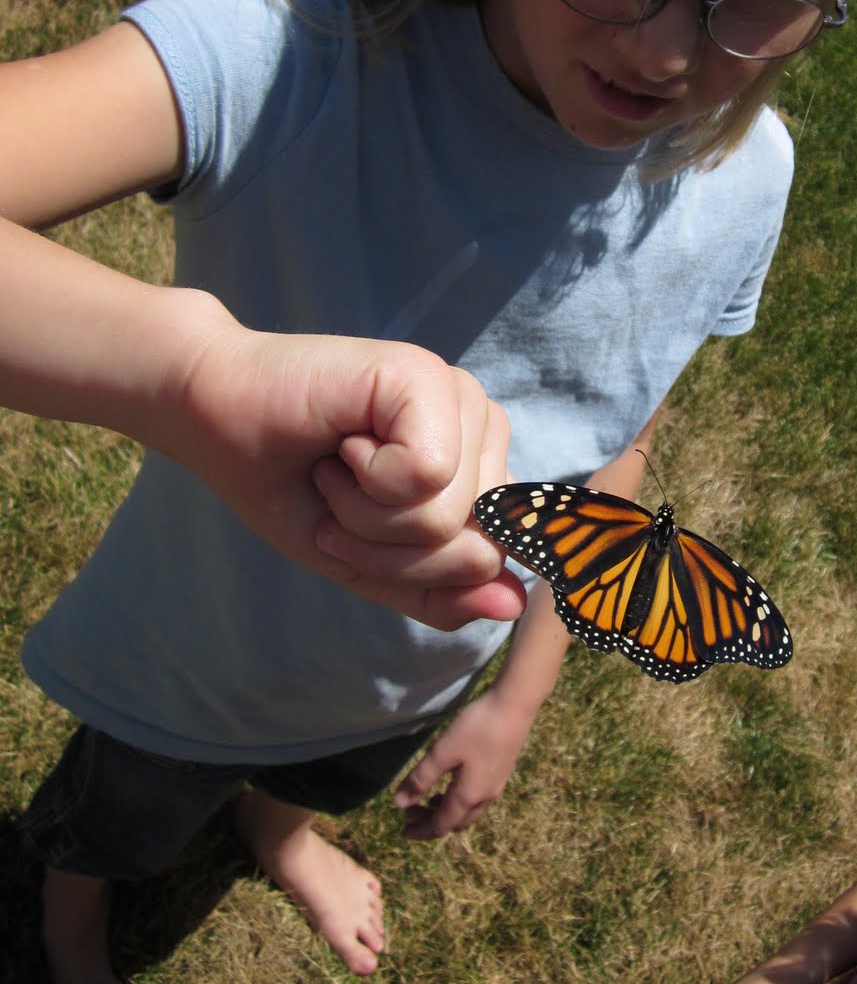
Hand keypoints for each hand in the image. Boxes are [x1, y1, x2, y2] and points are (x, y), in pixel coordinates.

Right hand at [166, 315, 526, 629]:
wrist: (213, 419)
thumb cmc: (291, 487)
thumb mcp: (368, 565)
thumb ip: (441, 591)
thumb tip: (516, 607)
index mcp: (481, 468)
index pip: (491, 565)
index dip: (410, 571)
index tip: (351, 528)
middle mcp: (483, 426)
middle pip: (474, 549)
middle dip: (387, 549)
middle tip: (338, 497)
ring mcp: (460, 397)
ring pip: (449, 518)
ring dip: (368, 515)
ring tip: (336, 468)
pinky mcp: (427, 377)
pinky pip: (428, 474)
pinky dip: (367, 481)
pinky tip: (341, 442)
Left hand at [393, 685, 533, 837]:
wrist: (514, 707)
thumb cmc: (476, 728)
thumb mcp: (442, 752)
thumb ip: (421, 779)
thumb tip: (399, 804)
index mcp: (468, 796)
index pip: (441, 825)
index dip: (420, 831)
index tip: (403, 831)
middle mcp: (485, 798)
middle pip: (456, 823)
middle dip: (432, 822)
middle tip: (411, 810)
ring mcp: (496, 787)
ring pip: (468, 813)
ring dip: (447, 813)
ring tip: (429, 799)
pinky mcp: (501, 774)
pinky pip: (477, 801)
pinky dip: (459, 802)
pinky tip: (453, 784)